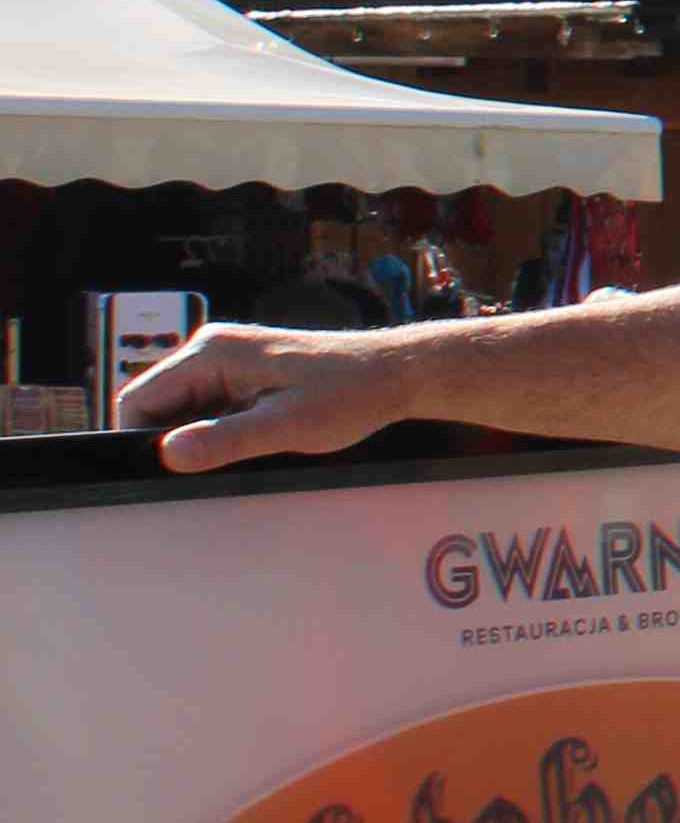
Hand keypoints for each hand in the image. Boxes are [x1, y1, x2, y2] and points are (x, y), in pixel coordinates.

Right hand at [121, 322, 417, 472]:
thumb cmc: (351, 393)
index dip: (139, 440)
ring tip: (239, 454)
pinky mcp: (244, 373)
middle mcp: (212, 349)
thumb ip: (225, 440)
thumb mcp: (288, 426)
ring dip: (198, 436)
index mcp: (212, 353)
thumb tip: (168, 454)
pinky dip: (218, 429)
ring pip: (183, 408)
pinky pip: (210, 406)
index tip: (163, 473)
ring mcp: (227, 360)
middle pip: (157, 404)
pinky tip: (249, 442)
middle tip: (207, 469)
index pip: (139, 400)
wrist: (396, 373)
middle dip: (171, 440)